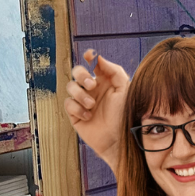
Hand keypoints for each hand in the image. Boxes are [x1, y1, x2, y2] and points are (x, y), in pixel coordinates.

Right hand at [64, 49, 128, 168]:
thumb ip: (114, 71)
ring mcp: (83, 101)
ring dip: (80, 94)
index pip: (95, 65)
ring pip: (71, 87)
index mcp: (106, 81)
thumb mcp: (126, 90)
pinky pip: (68, 104)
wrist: (120, 140)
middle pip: (77, 72)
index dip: (90, 57)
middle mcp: (93, 89)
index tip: (90, 55)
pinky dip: (77, 108)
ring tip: (92, 105)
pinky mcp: (75, 114)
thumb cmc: (126, 115)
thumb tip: (99, 58)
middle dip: (82, 75)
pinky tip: (88, 116)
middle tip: (91, 85)